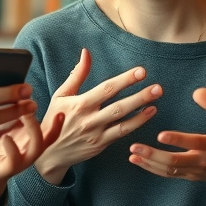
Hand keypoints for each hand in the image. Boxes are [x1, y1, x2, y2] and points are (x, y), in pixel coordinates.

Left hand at [0, 111, 64, 205]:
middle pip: (50, 138)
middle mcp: (30, 150)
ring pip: (36, 148)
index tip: (61, 109)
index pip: (51, 130)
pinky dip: (12, 148)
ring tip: (24, 115)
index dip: (59, 121)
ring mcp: (21, 161)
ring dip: (34, 130)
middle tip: (36, 105)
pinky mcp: (7, 169)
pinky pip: (14, 160)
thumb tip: (18, 90)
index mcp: (31, 139)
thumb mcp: (4, 125)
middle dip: (52, 124)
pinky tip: (5, 137)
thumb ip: (13, 111)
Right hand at [34, 48, 162, 184]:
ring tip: (156, 97)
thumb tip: (86, 52)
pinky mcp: (100, 145)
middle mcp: (89, 119)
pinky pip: (122, 133)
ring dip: (141, 109)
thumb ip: (77, 74)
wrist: (48, 153)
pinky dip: (136, 123)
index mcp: (79, 104)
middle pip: (118, 106)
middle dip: (139, 96)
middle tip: (157, 87)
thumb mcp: (61, 95)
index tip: (141, 72)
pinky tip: (149, 113)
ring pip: (123, 120)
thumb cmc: (55, 119)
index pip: (106, 89)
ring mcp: (96, 133)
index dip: (125, 80)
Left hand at [128, 83, 205, 199]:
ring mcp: (196, 171)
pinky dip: (151, 168)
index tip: (160, 134)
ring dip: (148, 162)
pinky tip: (136, 159)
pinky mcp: (189, 177)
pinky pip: (168, 175)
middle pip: (175, 161)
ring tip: (132, 152)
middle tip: (134, 145)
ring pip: (169, 170)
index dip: (178, 140)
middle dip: (153, 154)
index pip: (194, 143)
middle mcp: (204, 161)